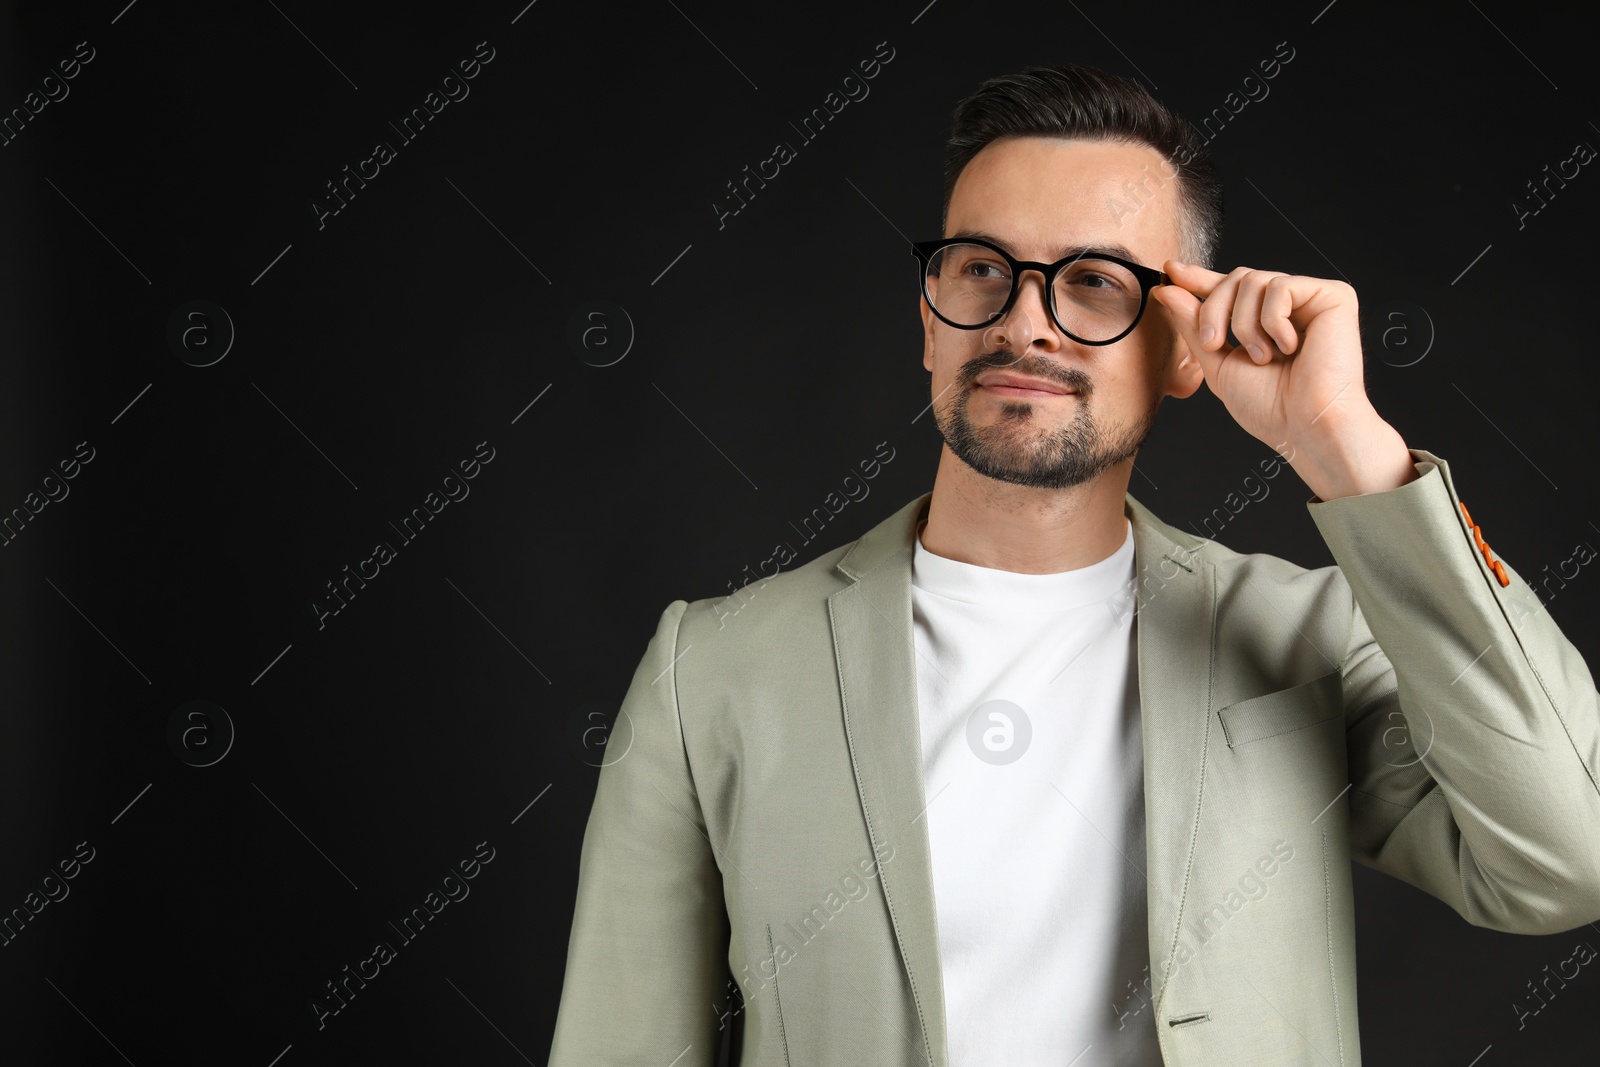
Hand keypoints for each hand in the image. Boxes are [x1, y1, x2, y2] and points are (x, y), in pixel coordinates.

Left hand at [1150, 262, 1415, 499]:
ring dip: (1244, 323)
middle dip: (1214, 310)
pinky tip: (1290, 348)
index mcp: (1265, 323)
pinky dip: (1273, 321)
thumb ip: (1193, 325)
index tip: (1170, 272)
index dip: (1199, 279)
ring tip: (1263, 357)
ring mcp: (1312, 300)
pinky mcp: (1334, 296)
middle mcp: (1291, 307)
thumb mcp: (1217, 364)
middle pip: (1236, 278)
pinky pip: (1281, 287)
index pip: (1230, 289)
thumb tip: (1167, 290)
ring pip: (1253, 280)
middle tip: (1213, 343)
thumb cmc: (1269, 407)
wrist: (1307, 426)